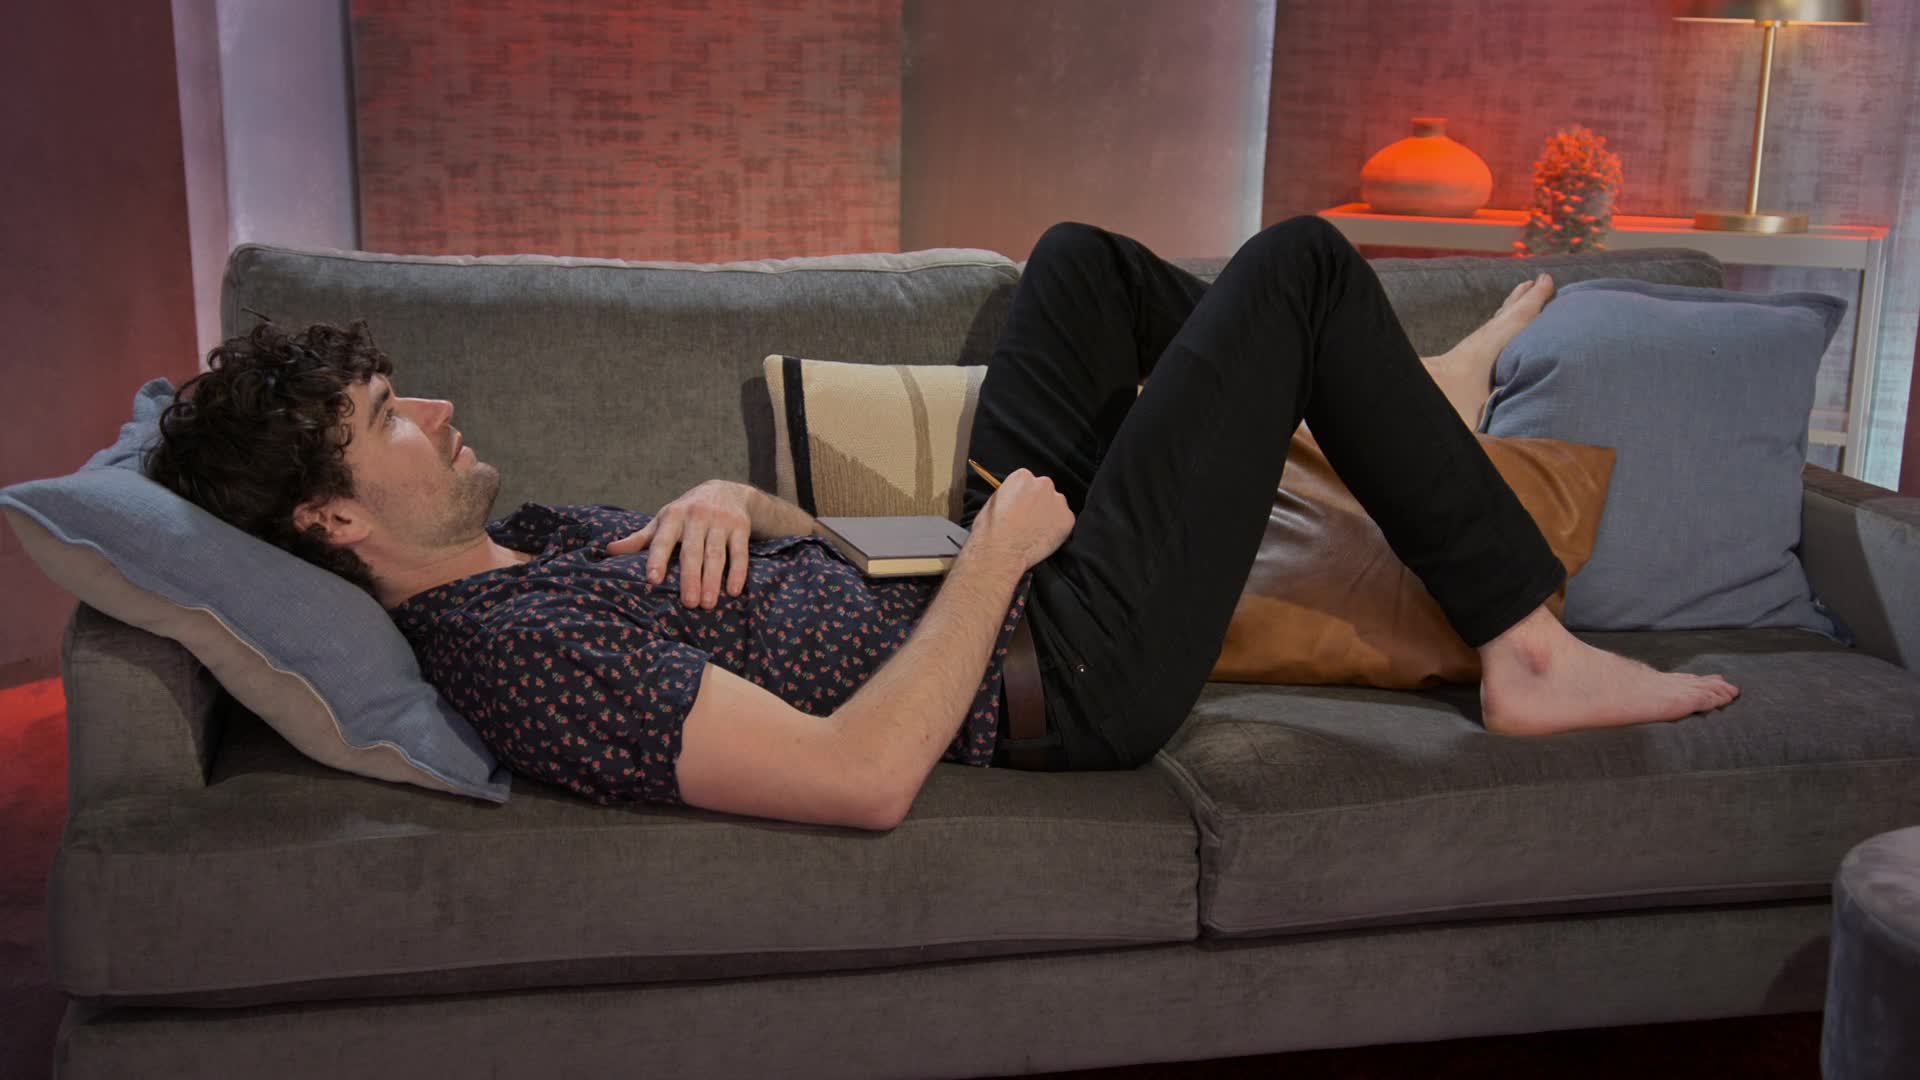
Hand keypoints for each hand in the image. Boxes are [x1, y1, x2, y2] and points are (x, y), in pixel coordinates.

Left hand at [606, 480, 752, 607]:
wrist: (726, 490)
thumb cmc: (687, 513)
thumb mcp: (663, 520)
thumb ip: (640, 538)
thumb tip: (609, 551)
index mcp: (673, 515)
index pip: (663, 539)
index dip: (658, 559)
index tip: (653, 580)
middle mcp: (697, 516)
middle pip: (692, 551)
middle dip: (690, 577)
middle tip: (689, 603)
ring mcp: (720, 521)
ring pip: (716, 554)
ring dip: (713, 580)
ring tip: (707, 604)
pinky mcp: (740, 527)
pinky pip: (740, 552)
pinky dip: (738, 572)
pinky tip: (734, 591)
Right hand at [966, 468, 1074, 570]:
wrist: (1002, 551)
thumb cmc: (991, 529)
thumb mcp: (994, 501)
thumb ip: (1011, 493)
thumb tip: (1017, 498)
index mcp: (1023, 476)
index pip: (1028, 481)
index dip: (1024, 496)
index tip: (1021, 507)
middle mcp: (1043, 484)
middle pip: (1044, 490)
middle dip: (1039, 503)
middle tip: (1029, 520)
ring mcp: (1058, 501)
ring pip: (1056, 505)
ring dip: (1049, 515)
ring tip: (1036, 531)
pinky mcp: (1068, 519)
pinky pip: (1065, 521)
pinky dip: (1058, 529)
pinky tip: (1044, 538)